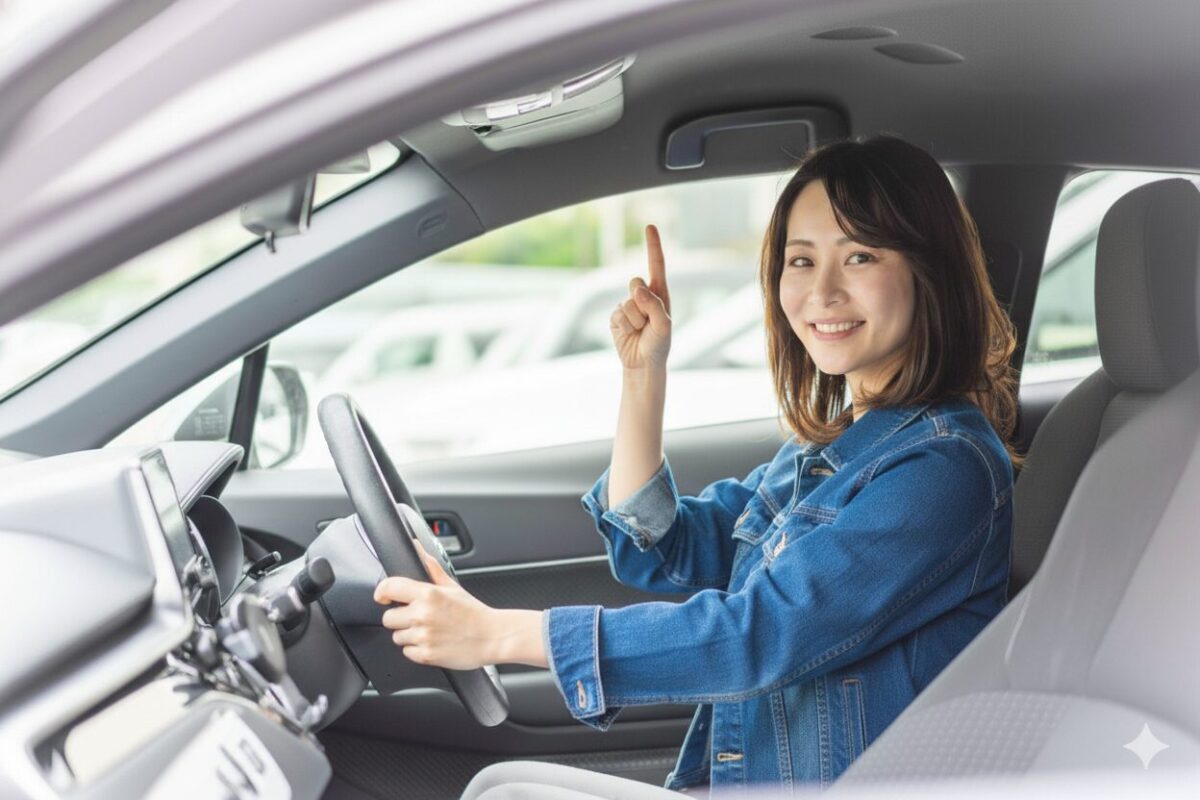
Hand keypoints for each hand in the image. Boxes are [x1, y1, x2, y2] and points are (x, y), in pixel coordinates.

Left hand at [374, 544, 498, 670]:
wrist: (492, 637)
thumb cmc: (473, 612)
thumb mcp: (452, 586)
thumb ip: (430, 567)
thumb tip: (417, 548)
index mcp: (428, 594)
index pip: (389, 588)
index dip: (382, 593)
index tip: (383, 597)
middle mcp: (422, 615)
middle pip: (388, 618)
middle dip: (399, 618)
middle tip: (417, 617)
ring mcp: (423, 636)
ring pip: (397, 637)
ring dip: (409, 635)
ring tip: (429, 630)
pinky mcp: (426, 655)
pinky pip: (407, 652)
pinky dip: (417, 650)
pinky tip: (432, 642)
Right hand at [610, 224, 671, 372]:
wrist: (642, 364)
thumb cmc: (658, 345)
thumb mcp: (663, 326)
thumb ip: (654, 305)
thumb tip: (637, 288)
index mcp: (660, 293)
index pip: (656, 264)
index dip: (653, 245)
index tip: (650, 226)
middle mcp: (643, 295)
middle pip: (635, 282)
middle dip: (641, 302)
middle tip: (648, 322)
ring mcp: (628, 305)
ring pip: (626, 302)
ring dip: (635, 320)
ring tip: (641, 332)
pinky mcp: (615, 316)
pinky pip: (617, 314)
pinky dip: (624, 327)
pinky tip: (629, 334)